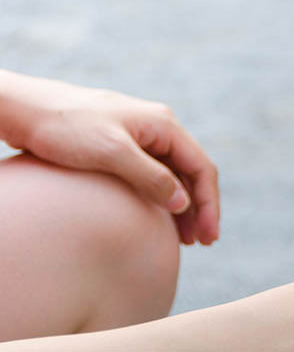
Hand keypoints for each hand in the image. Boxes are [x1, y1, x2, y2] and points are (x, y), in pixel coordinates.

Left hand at [0, 70, 218, 244]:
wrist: (25, 110)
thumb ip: (150, 177)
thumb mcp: (110, 153)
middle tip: (201, 242)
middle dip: (200, 208)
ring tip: (184, 237)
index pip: (201, 168)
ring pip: (173, 175)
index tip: (208, 236)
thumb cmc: (65, 127)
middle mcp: (158, 129)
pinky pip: (154, 174)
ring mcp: (141, 137)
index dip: (209, 204)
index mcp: (164, 125)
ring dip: (183, 205)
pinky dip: (162, 197)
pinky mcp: (122, 146)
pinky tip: (158, 218)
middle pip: (191, 172)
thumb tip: (183, 203)